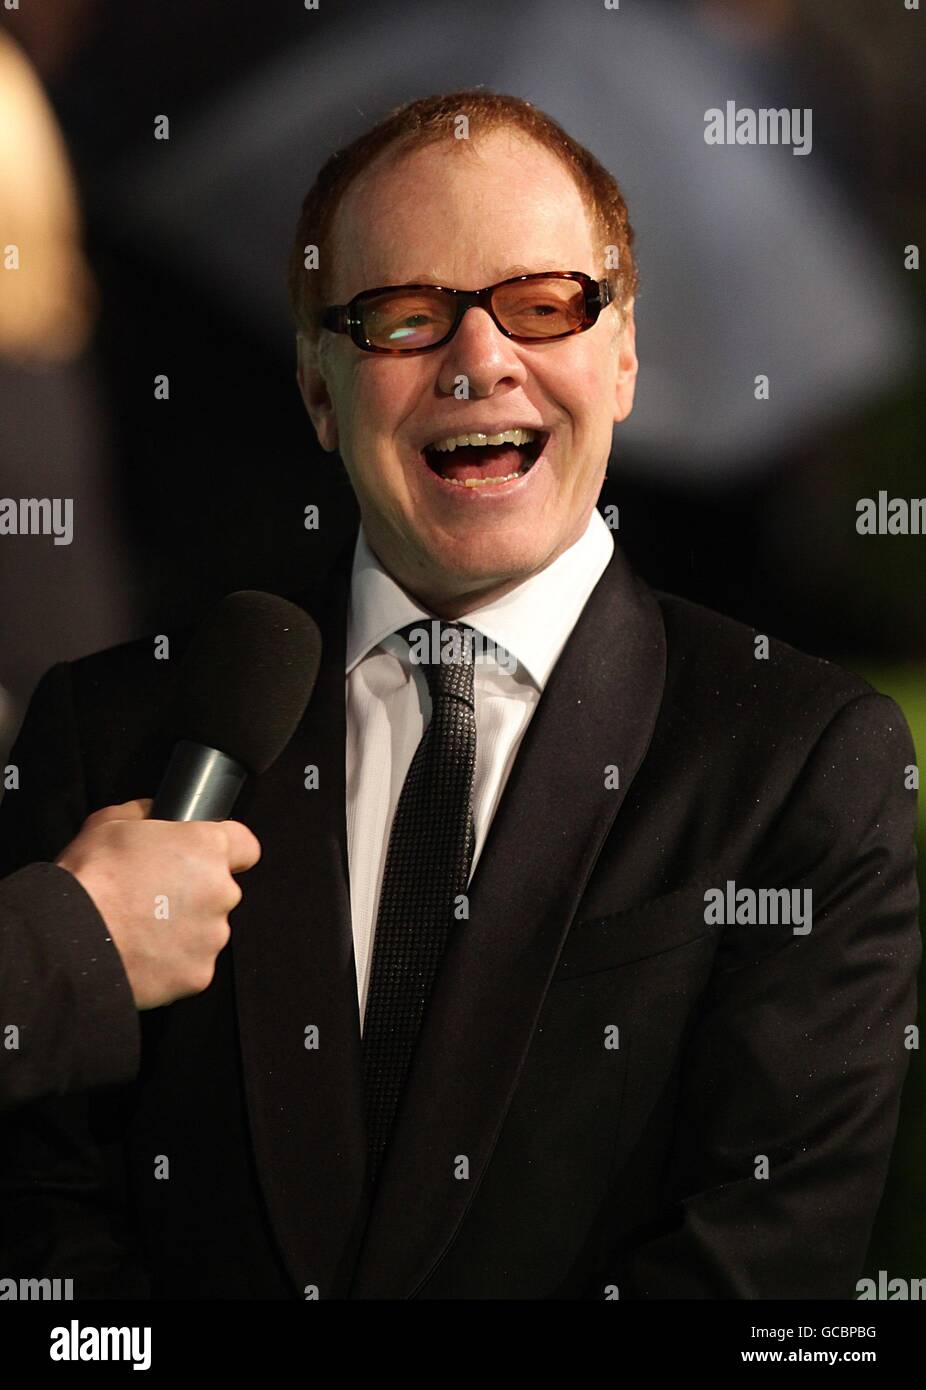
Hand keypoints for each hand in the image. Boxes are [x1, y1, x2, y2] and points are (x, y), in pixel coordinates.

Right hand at [55, 799, 260, 1008]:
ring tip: (142, 928)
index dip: (227, 851)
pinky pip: (192, 964)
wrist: (69, 939)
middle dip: (195, 893)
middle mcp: (221, 891)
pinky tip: (143, 953)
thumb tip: (155, 813)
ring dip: (185, 929)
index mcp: (206, 847)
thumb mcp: (110, 822)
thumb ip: (146, 813)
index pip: (245, 845)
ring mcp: (213, 936)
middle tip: (154, 897)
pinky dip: (173, 962)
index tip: (208, 859)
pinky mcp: (199, 973)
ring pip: (208, 929)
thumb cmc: (90, 877)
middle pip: (221, 890)